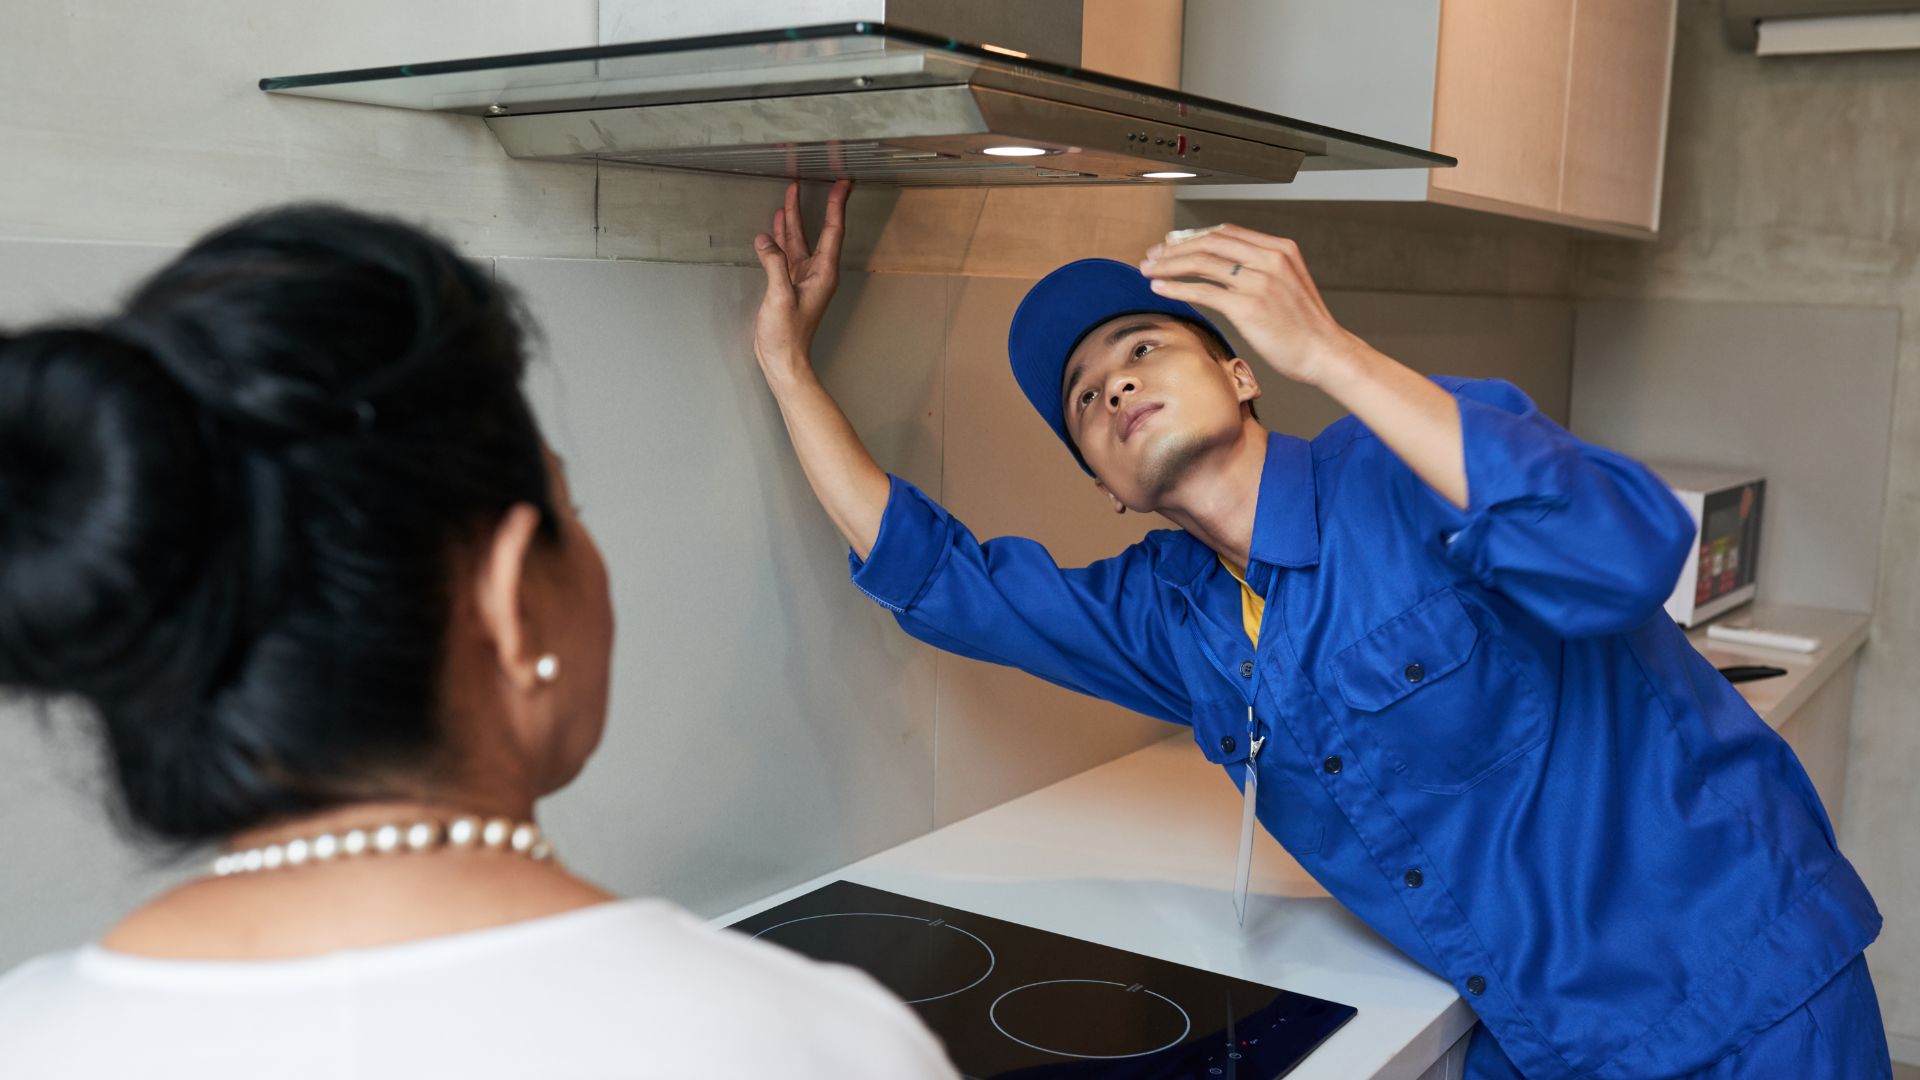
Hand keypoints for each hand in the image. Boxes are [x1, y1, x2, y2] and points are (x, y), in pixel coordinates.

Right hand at [753, 179, 851, 383]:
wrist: (783, 360)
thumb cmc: (788, 337)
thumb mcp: (780, 297)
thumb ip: (774, 265)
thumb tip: (767, 241)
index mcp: (823, 273)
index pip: (834, 230)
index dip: (837, 204)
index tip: (843, 183)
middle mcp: (817, 273)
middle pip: (819, 230)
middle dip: (818, 203)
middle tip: (823, 180)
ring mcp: (803, 278)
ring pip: (799, 240)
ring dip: (794, 218)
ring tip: (791, 193)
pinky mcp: (789, 284)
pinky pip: (786, 253)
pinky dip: (781, 237)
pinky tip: (776, 226)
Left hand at [1137, 225, 1362, 388]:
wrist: (1325, 353)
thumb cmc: (1305, 326)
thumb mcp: (1289, 283)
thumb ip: (1262, 269)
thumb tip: (1224, 266)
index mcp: (1280, 249)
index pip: (1226, 232)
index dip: (1193, 236)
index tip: (1171, 244)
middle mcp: (1270, 259)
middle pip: (1210, 242)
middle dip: (1174, 248)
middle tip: (1152, 256)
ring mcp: (1259, 281)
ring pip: (1202, 262)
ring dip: (1169, 265)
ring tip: (1148, 271)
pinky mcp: (1248, 306)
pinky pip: (1203, 291)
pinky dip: (1177, 287)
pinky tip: (1160, 288)